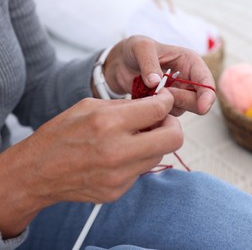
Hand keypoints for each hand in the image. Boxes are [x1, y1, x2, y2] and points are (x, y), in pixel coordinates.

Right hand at [0, 89, 181, 237]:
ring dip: (154, 143)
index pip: (159, 110)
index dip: (167, 102)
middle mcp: (117, 151)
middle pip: (174, 138)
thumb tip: (155, 105)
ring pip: (160, 155)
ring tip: (135, 138)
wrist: (37, 171)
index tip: (165, 101)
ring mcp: (119, 176)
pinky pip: (142, 170)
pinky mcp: (118, 191)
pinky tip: (119, 155)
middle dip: (173, 125)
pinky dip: (137, 159)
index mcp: (108, 123)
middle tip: (160, 121)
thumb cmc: (61, 134)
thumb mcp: (90, 106)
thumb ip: (126, 106)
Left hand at [99, 35, 215, 115]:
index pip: (207, 82)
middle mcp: (189, 79)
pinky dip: (157, 110)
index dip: (207, 96)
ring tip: (148, 90)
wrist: (121, 63)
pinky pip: (168, 114)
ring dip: (167, 105)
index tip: (202, 107)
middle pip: (199, 100)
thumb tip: (156, 83)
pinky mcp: (167, 104)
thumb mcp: (140, 48)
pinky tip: (145, 98)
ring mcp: (179, 93)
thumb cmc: (134, 50)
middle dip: (182, 100)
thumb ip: (148, 63)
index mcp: (190, 61)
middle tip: (163, 92)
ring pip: (183, 109)